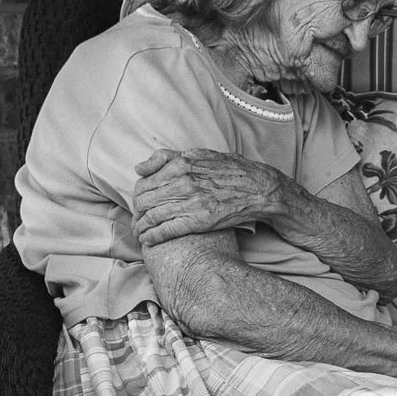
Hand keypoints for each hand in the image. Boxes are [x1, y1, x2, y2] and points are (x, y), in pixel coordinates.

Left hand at [132, 148, 301, 245]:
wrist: (260, 190)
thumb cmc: (232, 171)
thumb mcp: (200, 154)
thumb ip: (167, 158)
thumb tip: (139, 168)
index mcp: (181, 165)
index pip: (145, 182)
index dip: (138, 195)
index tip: (138, 203)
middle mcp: (183, 182)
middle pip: (144, 200)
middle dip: (136, 213)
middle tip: (136, 220)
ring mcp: (190, 202)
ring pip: (152, 217)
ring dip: (141, 227)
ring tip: (139, 233)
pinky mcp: (198, 221)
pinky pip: (165, 231)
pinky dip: (152, 237)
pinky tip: (148, 241)